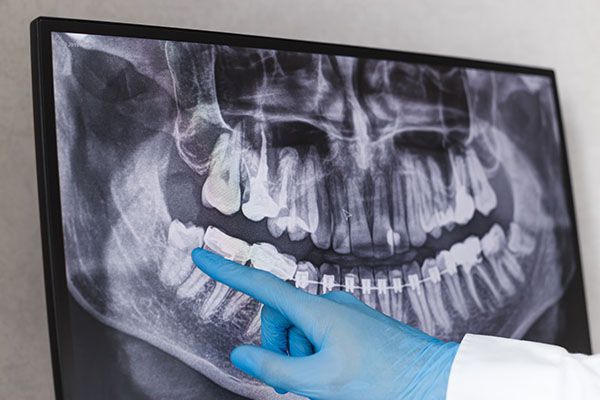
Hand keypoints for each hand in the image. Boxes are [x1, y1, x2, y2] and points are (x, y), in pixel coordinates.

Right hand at [192, 248, 458, 399]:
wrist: (433, 379)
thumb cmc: (383, 380)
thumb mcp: (320, 382)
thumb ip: (274, 368)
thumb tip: (241, 353)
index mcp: (317, 310)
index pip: (260, 285)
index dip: (226, 271)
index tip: (201, 255)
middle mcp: (330, 303)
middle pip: (280, 318)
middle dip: (279, 348)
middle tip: (297, 382)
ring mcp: (344, 311)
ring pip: (300, 329)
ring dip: (300, 356)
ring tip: (323, 382)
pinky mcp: (355, 323)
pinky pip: (320, 332)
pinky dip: (315, 353)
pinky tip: (335, 374)